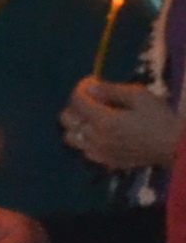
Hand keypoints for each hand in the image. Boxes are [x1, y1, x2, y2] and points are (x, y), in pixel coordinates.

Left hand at [63, 77, 182, 171]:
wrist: (175, 147)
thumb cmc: (160, 118)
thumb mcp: (139, 96)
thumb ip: (111, 91)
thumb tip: (89, 88)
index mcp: (103, 120)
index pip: (77, 101)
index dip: (81, 88)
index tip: (90, 81)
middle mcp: (95, 138)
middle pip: (67, 120)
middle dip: (74, 105)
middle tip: (90, 99)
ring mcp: (99, 152)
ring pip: (71, 137)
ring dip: (76, 124)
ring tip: (92, 117)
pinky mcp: (106, 162)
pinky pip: (84, 150)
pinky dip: (85, 140)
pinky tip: (99, 134)